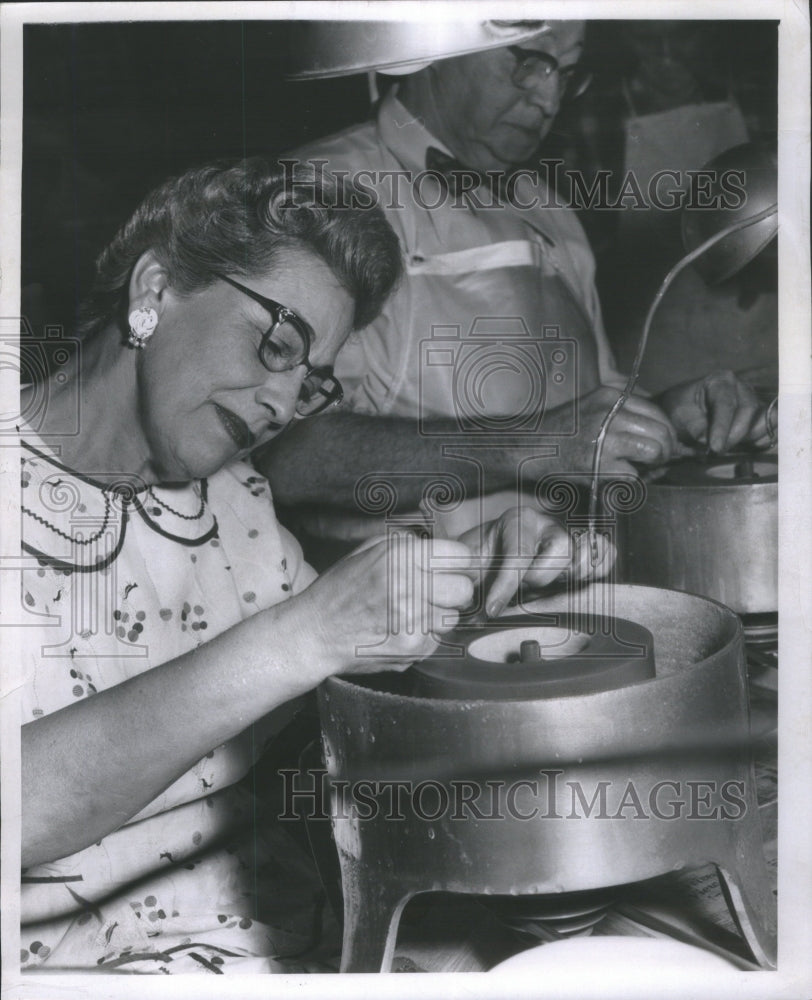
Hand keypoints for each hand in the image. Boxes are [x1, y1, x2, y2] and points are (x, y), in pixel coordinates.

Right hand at [296, 532, 474, 674]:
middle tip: (434, 593)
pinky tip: (399, 630)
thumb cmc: (342, 588)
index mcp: (401, 555)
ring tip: (409, 613)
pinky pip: (437, 640)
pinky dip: (423, 637)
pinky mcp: (412, 648)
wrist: (315, 631)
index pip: (461, 556)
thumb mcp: (371, 550)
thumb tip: (445, 547)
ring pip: (452, 617)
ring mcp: (413, 620)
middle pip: (464, 589)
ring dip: (437, 616)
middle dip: (452, 591)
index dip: (457, 563)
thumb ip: (410, 544)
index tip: (450, 569)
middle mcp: (409, 586)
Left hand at [459, 507, 615, 617]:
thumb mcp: (465, 561)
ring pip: (585, 556)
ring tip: (548, 588)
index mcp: (517, 520)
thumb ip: (464, 572)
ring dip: (568, 578)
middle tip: (523, 588)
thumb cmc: (479, 559)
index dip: (505, 586)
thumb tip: (464, 598)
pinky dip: (597, 570)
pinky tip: (577, 582)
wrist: (490, 557)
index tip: (492, 609)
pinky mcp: (583, 552)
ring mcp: (568, 537)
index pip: (519, 553)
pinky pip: (605, 556)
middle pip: (562, 550)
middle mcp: (547, 525)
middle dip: (540, 577)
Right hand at [538, 386, 679, 477]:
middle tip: (658, 461)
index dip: (665, 431)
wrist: (528, 446)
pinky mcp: (597, 463)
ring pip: (654, 451)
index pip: (657, 411)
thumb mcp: (592, 406)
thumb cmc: (561, 431)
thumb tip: (658, 428)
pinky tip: (619, 479)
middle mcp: (611, 413)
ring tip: (644, 469)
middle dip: (666, 450)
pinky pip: (633, 475)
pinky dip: (630, 482)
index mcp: (611, 397)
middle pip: (661, 431)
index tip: (661, 444)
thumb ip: (623, 411)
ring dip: (654, 465)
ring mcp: (605, 438)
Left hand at [658, 371, 769, 452]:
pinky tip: (744, 447)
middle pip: (749, 410)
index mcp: (721, 381)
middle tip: (718, 450)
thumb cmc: (680, 411)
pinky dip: (758, 440)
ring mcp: (753, 402)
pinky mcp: (759, 418)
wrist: (683, 415)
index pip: (726, 403)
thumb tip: (707, 440)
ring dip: (747, 438)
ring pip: (762, 420)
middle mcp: (741, 388)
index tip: (715, 447)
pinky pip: (768, 430)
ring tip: (726, 447)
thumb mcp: (679, 417)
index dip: (722, 427)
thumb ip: (694, 427)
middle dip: (734, 435)